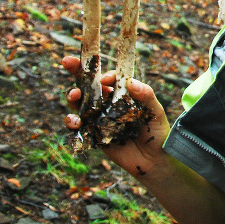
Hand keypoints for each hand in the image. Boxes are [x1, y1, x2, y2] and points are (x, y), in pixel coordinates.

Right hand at [61, 56, 169, 179]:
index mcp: (123, 94)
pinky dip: (72, 121)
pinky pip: (79, 125)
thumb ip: (146, 95)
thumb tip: (131, 82)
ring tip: (73, 95)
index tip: (105, 78)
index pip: (109, 77)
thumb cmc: (157, 133)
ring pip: (80, 103)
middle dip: (77, 71)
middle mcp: (109, 103)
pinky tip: (74, 120)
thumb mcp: (155, 112)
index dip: (104, 73)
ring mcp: (99, 118)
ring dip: (73, 96)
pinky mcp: (94, 134)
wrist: (154, 161)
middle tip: (67, 61)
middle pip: (89, 84)